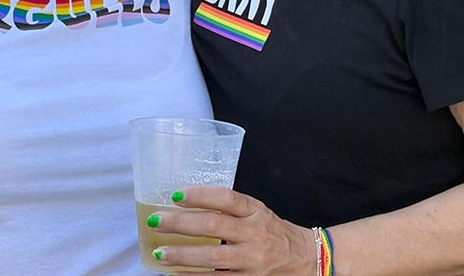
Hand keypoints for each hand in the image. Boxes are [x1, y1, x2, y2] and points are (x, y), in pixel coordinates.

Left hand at [144, 187, 315, 273]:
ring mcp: (252, 260)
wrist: (306, 258)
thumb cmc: (274, 231)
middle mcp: (254, 234)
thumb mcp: (257, 212)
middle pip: (214, 226)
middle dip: (181, 224)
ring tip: (160, 253)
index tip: (175, 195)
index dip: (200, 195)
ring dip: (183, 256)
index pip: (226, 198)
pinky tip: (176, 274)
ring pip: (213, 258)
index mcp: (255, 211)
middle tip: (156, 221)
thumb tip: (187, 203)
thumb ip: (231, 208)